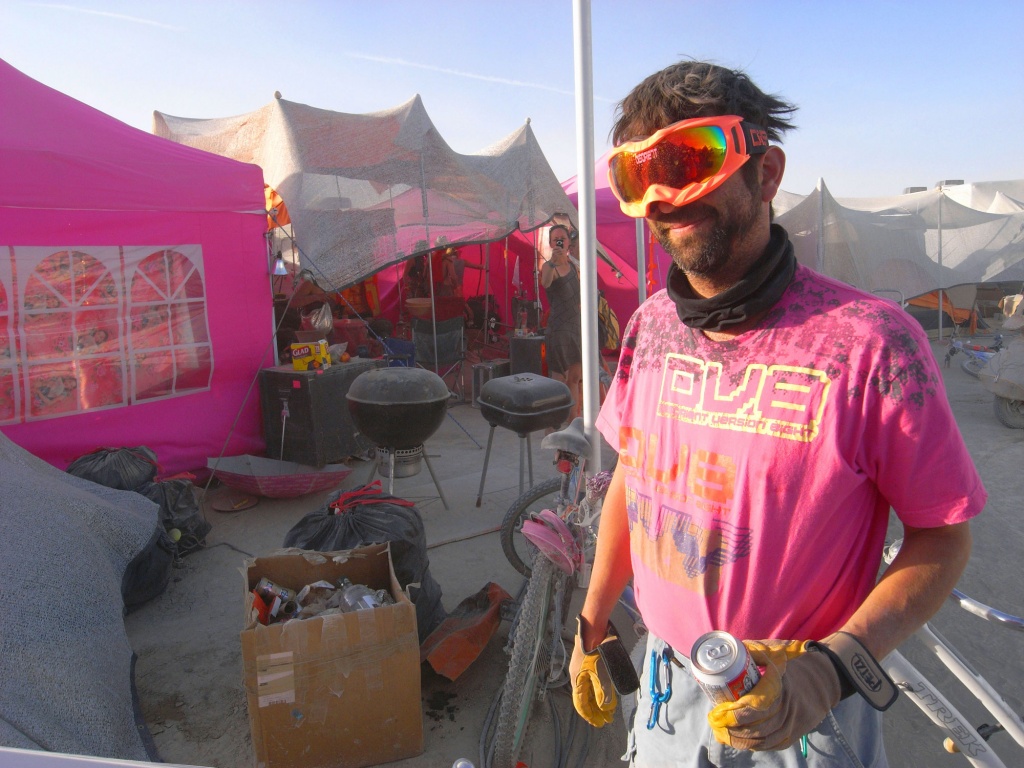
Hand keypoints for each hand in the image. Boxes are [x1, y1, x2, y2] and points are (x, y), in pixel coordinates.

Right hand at [570, 618, 616, 727]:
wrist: (593, 628)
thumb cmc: (596, 651)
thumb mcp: (600, 673)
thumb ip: (602, 692)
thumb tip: (605, 707)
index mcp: (577, 679)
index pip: (581, 703)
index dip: (590, 715)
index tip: (599, 723)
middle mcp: (577, 675)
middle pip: (584, 697)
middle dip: (595, 709)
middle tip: (606, 718)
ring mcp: (581, 668)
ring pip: (588, 689)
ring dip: (597, 699)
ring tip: (608, 708)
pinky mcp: (587, 661)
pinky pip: (591, 680)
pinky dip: (598, 689)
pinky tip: (606, 691)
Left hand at [707, 639, 840, 750]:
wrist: (820, 680)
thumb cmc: (788, 664)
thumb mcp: (772, 651)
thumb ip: (751, 651)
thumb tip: (724, 654)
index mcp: (780, 685)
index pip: (757, 705)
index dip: (737, 714)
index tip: (719, 713)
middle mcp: (788, 706)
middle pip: (759, 725)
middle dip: (735, 729)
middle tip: (717, 724)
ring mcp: (794, 721)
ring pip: (766, 738)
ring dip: (742, 740)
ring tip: (724, 734)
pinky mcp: (796, 732)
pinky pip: (774, 744)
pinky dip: (756, 746)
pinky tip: (741, 741)